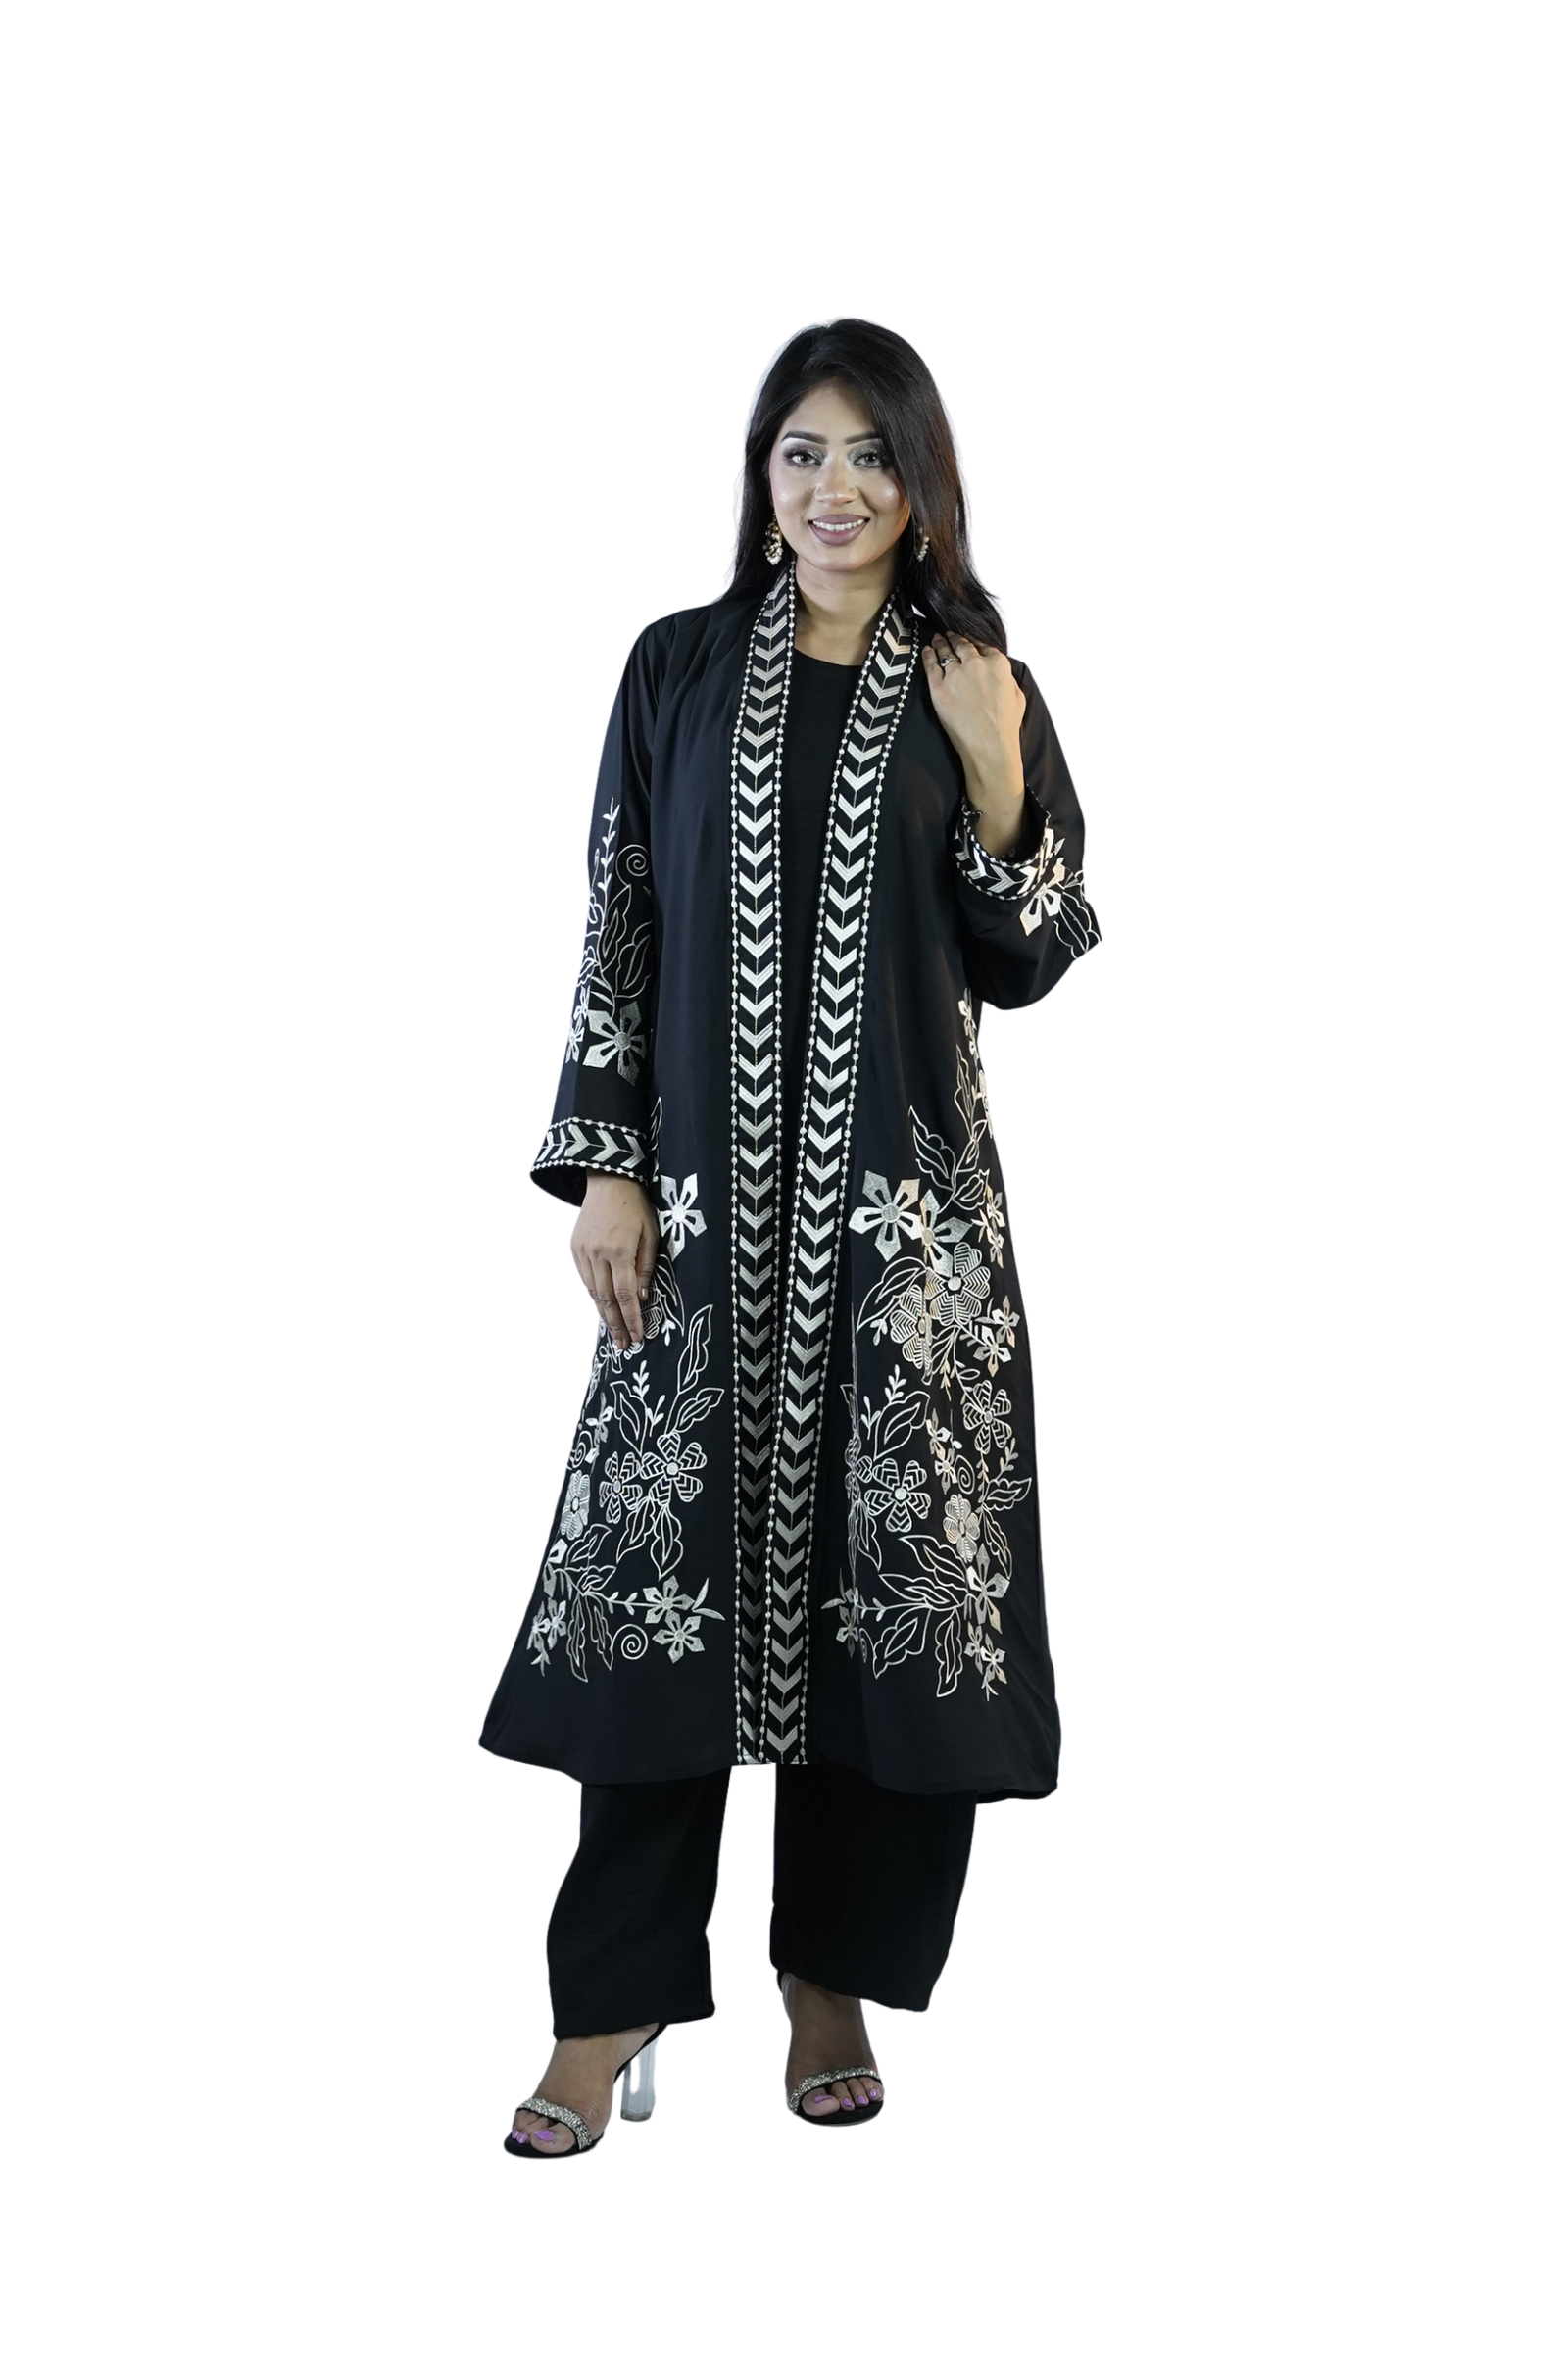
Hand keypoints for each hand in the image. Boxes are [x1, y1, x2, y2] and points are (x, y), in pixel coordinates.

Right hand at [569, 1175, 659, 1351]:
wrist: (608, 1182)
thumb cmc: (635, 1208)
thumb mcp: (650, 1234)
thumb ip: (646, 1267)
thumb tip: (642, 1297)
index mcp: (620, 1250)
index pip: (625, 1294)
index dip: (631, 1318)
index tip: (637, 1336)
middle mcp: (597, 1253)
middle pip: (605, 1299)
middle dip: (615, 1325)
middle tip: (622, 1345)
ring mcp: (582, 1252)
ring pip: (591, 1292)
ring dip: (602, 1315)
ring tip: (612, 1333)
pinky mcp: (573, 1249)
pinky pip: (583, 1279)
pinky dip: (593, 1296)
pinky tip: (601, 1309)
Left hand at [921, 632, 1025, 775]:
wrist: (989, 746)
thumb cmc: (1005, 726)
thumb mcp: (1018, 696)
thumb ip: (1007, 678)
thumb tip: (1000, 672)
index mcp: (998, 664)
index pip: (983, 646)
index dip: (974, 642)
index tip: (968, 640)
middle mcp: (976, 664)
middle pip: (962, 645)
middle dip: (955, 639)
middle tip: (949, 634)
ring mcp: (955, 675)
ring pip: (945, 652)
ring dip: (940, 643)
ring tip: (936, 638)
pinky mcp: (938, 688)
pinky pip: (930, 667)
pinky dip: (927, 656)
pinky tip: (926, 651)